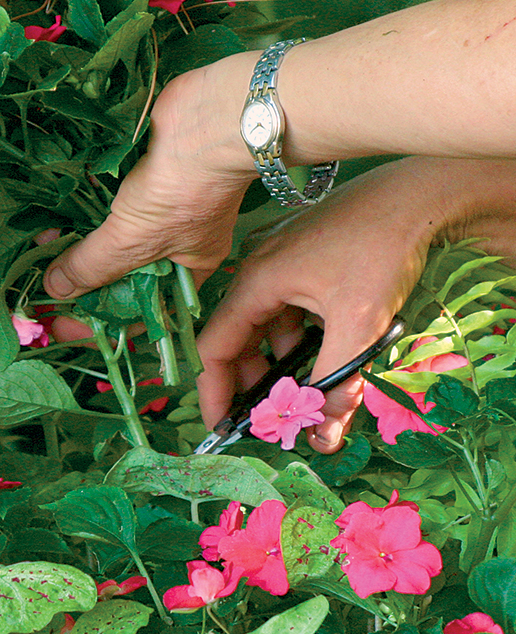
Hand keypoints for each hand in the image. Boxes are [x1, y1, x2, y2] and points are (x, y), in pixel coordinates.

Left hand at [43, 56, 258, 299]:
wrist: (207, 118)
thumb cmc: (182, 189)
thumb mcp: (133, 240)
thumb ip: (93, 265)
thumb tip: (56, 289)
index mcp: (189, 266)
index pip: (145, 306)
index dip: (108, 317)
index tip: (67, 318)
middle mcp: (177, 238)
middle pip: (124, 267)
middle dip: (85, 274)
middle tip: (45, 279)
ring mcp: (161, 203)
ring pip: (113, 231)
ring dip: (78, 240)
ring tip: (40, 245)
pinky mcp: (143, 172)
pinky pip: (107, 198)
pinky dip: (82, 205)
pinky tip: (52, 212)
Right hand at [195, 159, 444, 452]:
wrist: (418, 192)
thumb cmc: (383, 249)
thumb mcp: (359, 324)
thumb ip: (336, 385)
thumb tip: (323, 440)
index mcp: (255, 282)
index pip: (215, 347)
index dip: (215, 392)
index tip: (223, 429)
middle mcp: (256, 271)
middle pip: (237, 338)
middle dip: (252, 381)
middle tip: (274, 417)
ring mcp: (277, 262)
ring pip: (264, 325)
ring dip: (278, 361)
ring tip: (303, 389)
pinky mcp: (300, 259)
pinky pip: (284, 307)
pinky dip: (296, 337)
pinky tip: (322, 351)